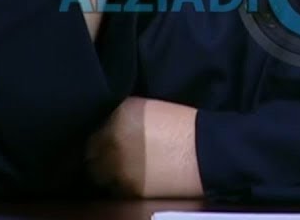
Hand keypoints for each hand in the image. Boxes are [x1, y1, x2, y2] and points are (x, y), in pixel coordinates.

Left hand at [86, 97, 201, 198]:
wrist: (209, 152)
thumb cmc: (184, 126)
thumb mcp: (148, 108)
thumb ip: (122, 115)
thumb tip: (106, 124)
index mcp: (118, 115)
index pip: (91, 129)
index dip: (99, 135)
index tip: (105, 139)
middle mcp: (112, 139)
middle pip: (90, 153)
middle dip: (98, 154)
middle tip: (112, 155)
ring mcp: (118, 167)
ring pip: (99, 175)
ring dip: (107, 172)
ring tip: (123, 169)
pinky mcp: (129, 189)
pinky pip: (114, 189)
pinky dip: (120, 186)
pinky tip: (135, 179)